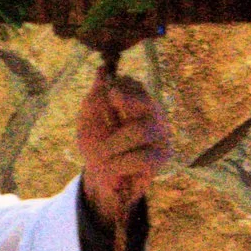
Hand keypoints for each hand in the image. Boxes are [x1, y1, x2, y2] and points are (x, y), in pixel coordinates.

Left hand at [78, 74, 167, 222]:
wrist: (104, 180)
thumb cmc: (97, 146)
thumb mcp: (87, 122)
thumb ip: (94, 98)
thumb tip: (102, 71)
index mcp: (135, 97)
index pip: (131, 84)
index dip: (115, 91)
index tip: (104, 102)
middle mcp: (152, 110)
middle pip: (142, 100)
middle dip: (111, 121)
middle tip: (95, 132)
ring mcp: (161, 131)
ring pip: (139, 130)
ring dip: (112, 146)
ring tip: (98, 157)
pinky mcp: (163, 154)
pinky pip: (141, 158)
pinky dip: (119, 164)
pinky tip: (111, 168)